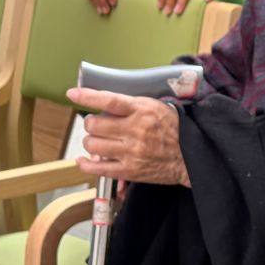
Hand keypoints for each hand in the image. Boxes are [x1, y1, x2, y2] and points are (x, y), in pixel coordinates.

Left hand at [68, 87, 187, 186]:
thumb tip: (105, 104)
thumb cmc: (174, 128)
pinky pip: (99, 169)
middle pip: (95, 125)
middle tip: (96, 124)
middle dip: (91, 123)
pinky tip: (84, 160)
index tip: (73, 94)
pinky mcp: (129, 170)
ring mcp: (130, 152)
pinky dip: (86, 164)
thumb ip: (132, 105)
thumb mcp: (156, 106)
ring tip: (97, 140)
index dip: (88, 97)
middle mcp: (134, 131)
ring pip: (93, 145)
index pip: (109, 101)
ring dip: (90, 142)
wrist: (191, 155)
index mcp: (142, 111)